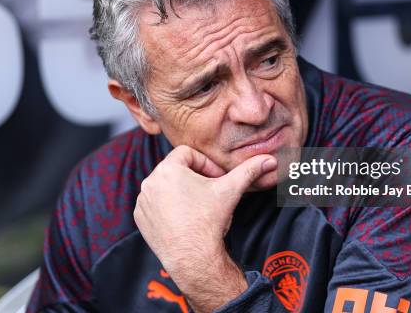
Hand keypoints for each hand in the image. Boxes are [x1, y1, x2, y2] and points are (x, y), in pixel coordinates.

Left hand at [134, 145, 276, 311]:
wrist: (194, 258)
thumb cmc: (210, 221)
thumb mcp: (231, 190)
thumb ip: (249, 170)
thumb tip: (270, 159)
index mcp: (168, 168)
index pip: (188, 153)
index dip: (205, 164)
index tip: (217, 179)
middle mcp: (150, 182)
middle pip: (176, 169)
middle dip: (194, 178)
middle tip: (210, 193)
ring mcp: (143, 201)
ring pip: (165, 186)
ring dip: (181, 191)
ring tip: (198, 207)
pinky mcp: (140, 218)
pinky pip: (154, 204)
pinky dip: (168, 207)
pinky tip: (184, 218)